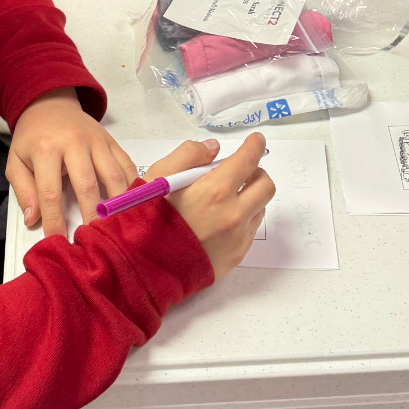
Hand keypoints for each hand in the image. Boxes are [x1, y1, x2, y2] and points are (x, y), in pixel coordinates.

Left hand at [8, 88, 136, 236]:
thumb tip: (33, 220)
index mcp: (46, 149)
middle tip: (94, 240)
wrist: (50, 104)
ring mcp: (96, 141)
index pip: (50, 193)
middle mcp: (73, 143)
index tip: (58, 241)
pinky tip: (132, 203)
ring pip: (113, 176)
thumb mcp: (16, 161)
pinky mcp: (111, 141)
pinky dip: (132, 185)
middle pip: (87, 186)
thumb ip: (24, 191)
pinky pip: (126, 165)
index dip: (55, 220)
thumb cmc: (33, 138)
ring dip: (117, 204)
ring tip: (117, 226)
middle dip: (91, 216)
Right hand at [150, 133, 274, 279]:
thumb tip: (213, 149)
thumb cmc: (147, 221)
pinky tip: (218, 221)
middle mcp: (234, 215)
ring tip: (223, 199)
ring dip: (249, 198)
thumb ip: (188, 155)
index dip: (254, 146)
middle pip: (265, 185)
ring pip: (260, 209)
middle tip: (240, 172)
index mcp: (215, 191)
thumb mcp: (158, 177)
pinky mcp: (236, 256)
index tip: (255, 141)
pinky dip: (241, 220)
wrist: (143, 267)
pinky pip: (249, 231)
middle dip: (256, 173)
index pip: (249, 160)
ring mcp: (237, 238)